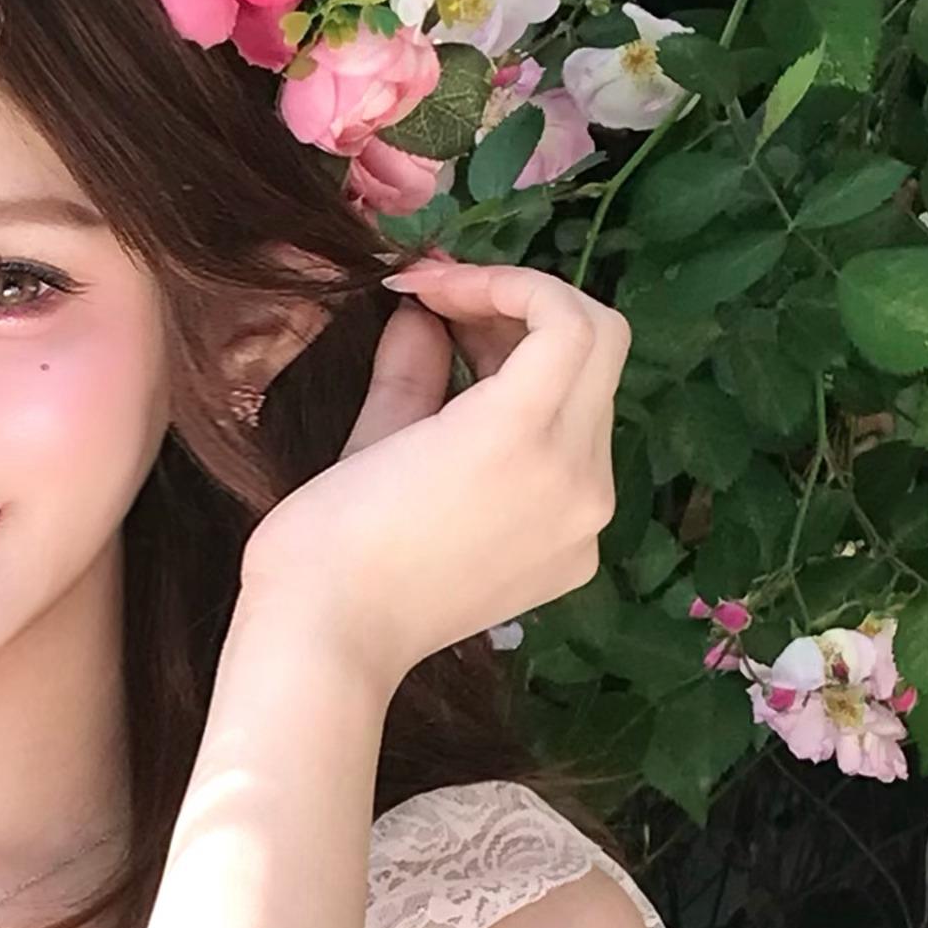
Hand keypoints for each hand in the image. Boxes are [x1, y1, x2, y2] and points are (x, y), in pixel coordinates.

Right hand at [237, 254, 628, 686]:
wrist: (331, 645)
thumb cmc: (327, 536)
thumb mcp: (371, 429)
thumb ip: (415, 359)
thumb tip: (427, 314)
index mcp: (522, 436)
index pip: (567, 318)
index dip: (504, 281)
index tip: (433, 287)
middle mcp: (578, 477)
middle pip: (600, 347)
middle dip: (525, 310)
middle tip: (447, 310)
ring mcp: (586, 523)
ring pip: (592, 401)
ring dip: (535, 363)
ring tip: (455, 360)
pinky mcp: (576, 556)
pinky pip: (580, 461)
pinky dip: (541, 423)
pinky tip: (475, 434)